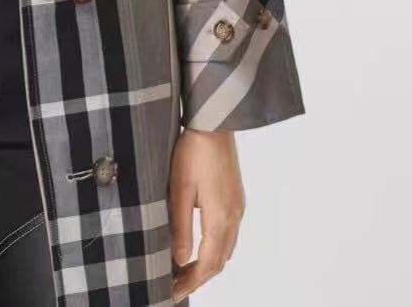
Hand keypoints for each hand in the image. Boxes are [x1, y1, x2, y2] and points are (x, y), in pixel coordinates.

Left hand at [169, 128, 244, 302]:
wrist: (215, 123)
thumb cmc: (193, 151)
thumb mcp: (179, 189)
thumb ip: (181, 227)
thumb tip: (179, 260)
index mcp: (221, 217)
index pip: (208, 264)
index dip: (191, 282)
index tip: (173, 292)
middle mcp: (234, 216)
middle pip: (219, 261)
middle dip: (198, 277)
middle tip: (175, 284)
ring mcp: (238, 207)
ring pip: (226, 249)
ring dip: (207, 263)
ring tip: (184, 269)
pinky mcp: (236, 198)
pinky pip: (229, 234)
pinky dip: (215, 248)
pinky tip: (199, 245)